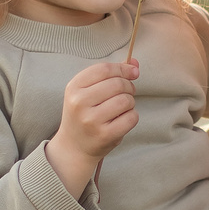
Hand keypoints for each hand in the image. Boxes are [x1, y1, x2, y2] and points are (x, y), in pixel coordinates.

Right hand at [44, 59, 139, 194]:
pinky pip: (131, 118)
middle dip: (128, 86)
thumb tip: (134, 63)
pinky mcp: (105, 135)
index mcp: (74, 87)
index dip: (122, 68)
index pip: (104, 69)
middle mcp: (80, 102)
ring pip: (126, 100)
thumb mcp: (88, 91)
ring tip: (122, 107)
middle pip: (117, 84)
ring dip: (130, 102)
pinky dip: (132, 116)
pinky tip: (123, 119)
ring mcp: (91, 120)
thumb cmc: (84, 114)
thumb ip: (111, 74)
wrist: (74, 146)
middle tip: (127, 93)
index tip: (133, 72)